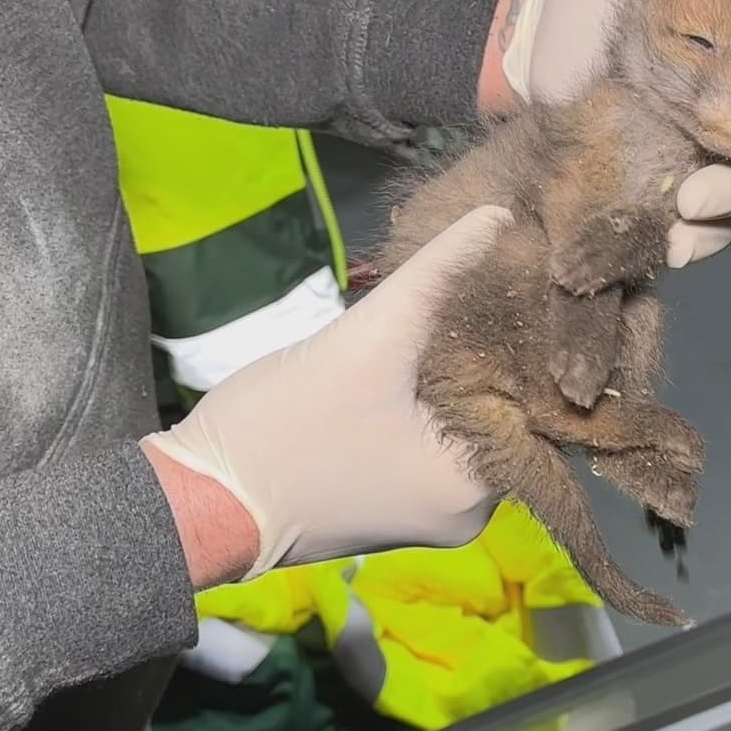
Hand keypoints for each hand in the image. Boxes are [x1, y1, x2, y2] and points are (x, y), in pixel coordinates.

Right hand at [143, 207, 511, 583]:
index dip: (525, 340)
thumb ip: (435, 274)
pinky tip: (418, 359)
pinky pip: (427, 444)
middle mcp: (468, 514)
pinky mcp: (389, 503)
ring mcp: (427, 514)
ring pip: (459, 424)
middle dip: (486, 356)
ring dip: (452, 377)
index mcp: (479, 490)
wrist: (200, 499)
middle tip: (490, 287)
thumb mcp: (368, 339)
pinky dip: (424, 405)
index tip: (523, 284)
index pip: (530, 402)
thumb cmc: (287, 424)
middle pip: (496, 414)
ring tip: (458, 312)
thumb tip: (499, 216)